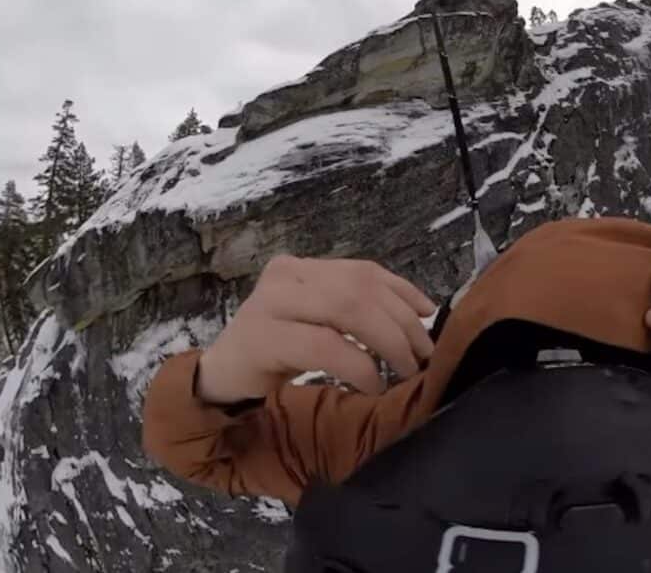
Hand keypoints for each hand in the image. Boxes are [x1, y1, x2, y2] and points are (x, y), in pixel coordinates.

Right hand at [196, 255, 435, 402]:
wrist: (220, 380)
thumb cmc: (276, 355)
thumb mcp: (320, 325)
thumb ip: (357, 311)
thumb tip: (422, 315)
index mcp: (302, 267)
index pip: (364, 271)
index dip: (403, 292)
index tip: (430, 317)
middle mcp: (285, 275)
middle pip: (360, 289)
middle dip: (401, 323)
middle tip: (423, 356)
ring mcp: (269, 302)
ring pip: (346, 309)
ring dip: (387, 342)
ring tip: (405, 369)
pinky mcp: (261, 337)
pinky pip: (324, 345)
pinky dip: (358, 365)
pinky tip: (373, 383)